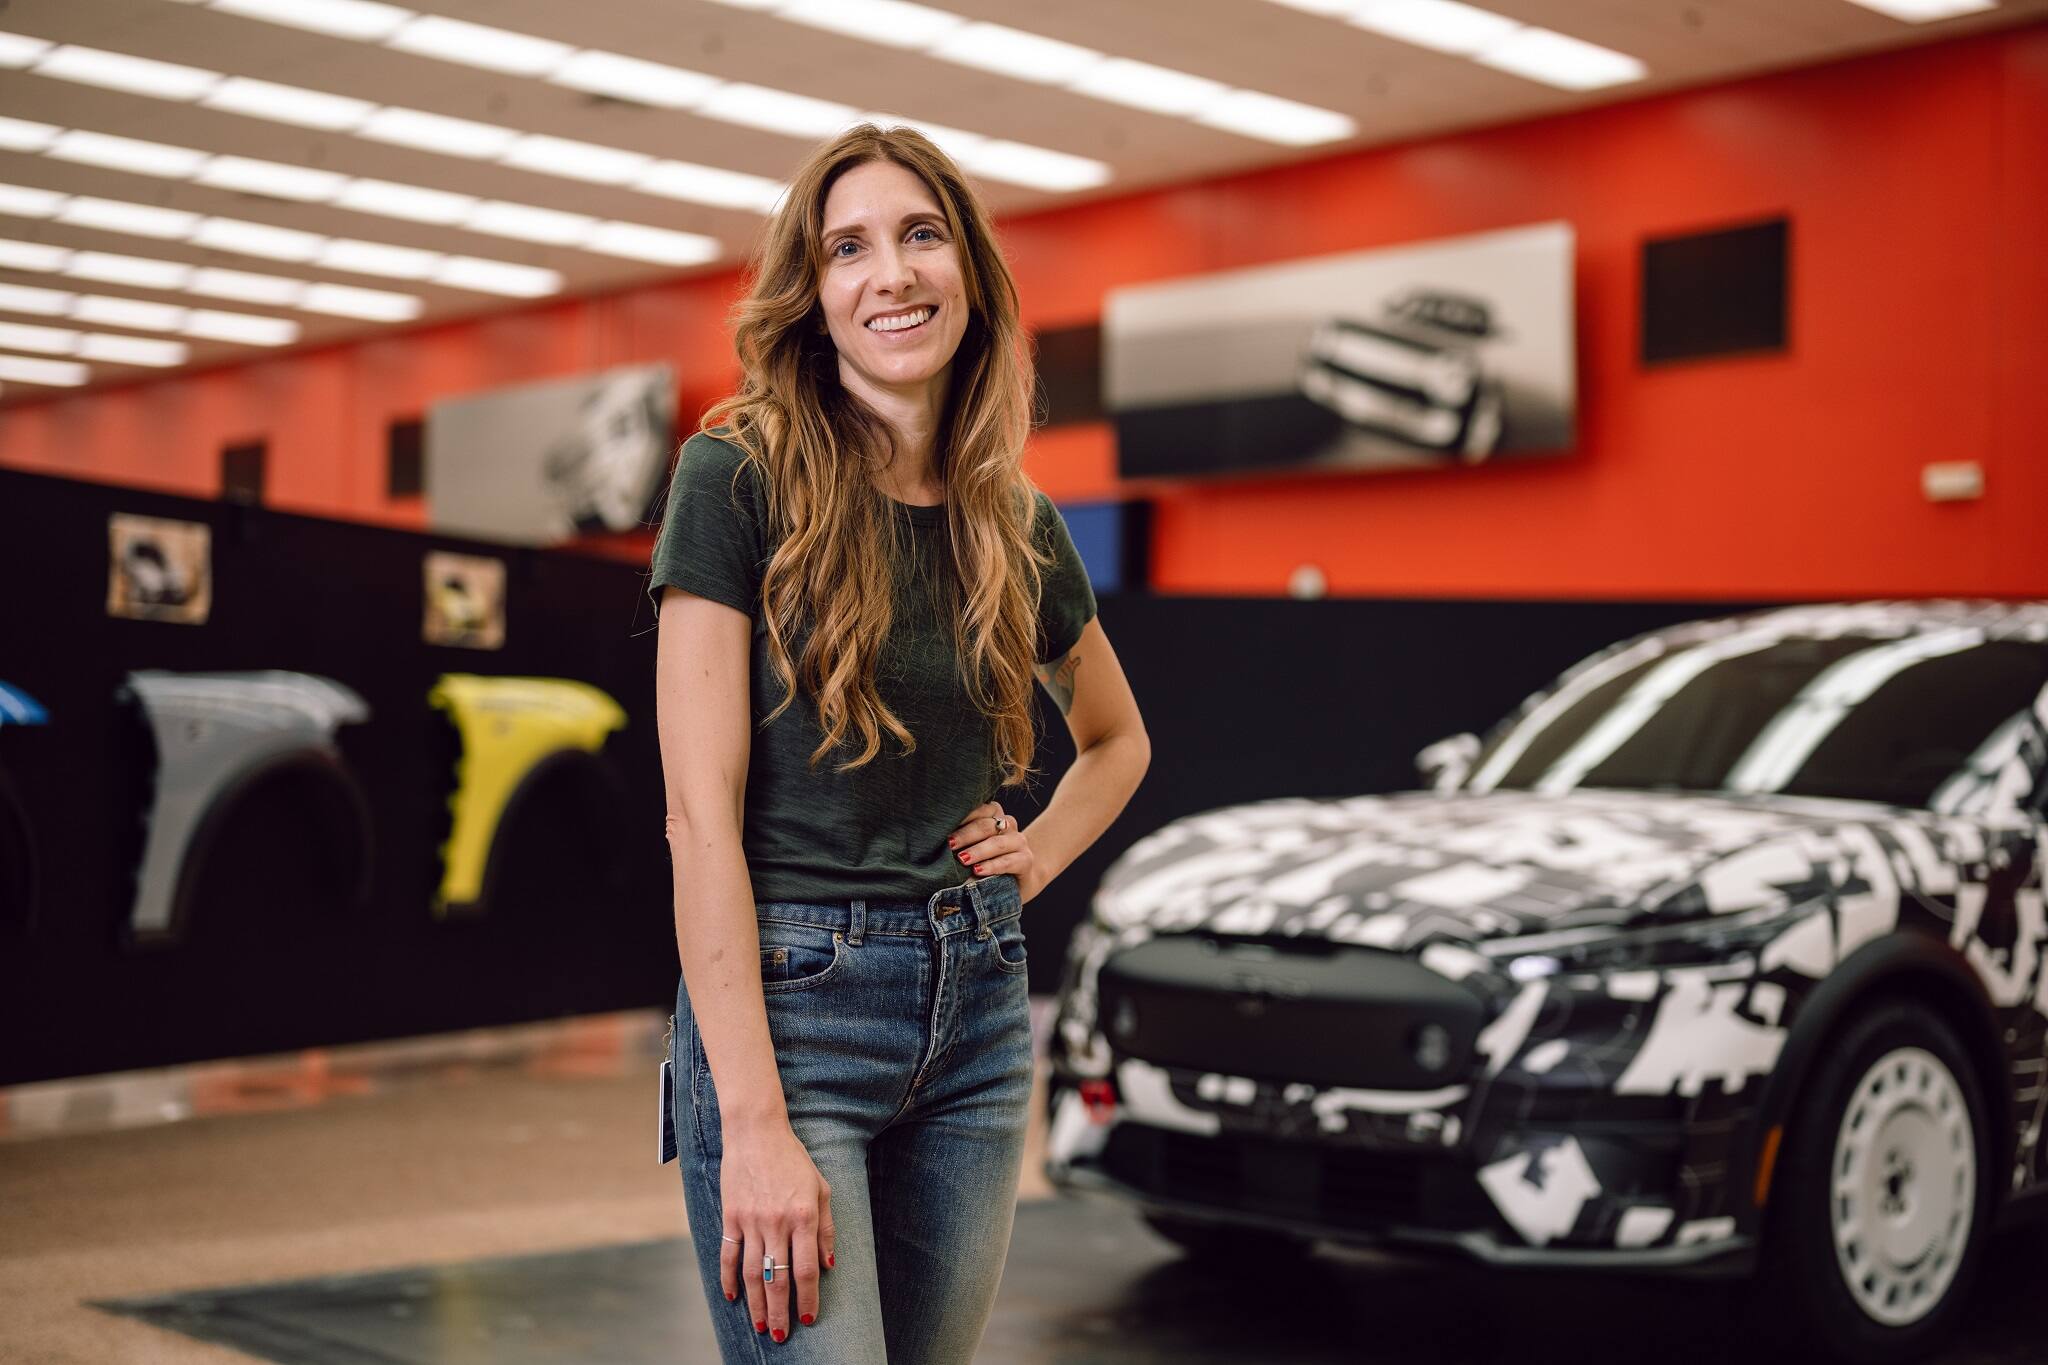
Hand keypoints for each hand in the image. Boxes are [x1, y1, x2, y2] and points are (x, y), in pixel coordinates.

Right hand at [720, 1121, 834, 1340]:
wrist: (756, 1132)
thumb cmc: (793, 1159)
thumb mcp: (821, 1188)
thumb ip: (826, 1229)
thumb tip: (828, 1265)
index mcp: (804, 1216)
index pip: (806, 1269)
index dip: (808, 1298)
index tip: (808, 1318)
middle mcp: (777, 1222)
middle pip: (778, 1278)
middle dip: (780, 1312)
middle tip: (781, 1336)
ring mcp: (751, 1221)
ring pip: (753, 1273)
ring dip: (756, 1304)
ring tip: (761, 1326)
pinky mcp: (731, 1216)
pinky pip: (729, 1256)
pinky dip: (729, 1279)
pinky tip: (733, 1298)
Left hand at [946, 800, 1042, 901]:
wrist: (1016, 883)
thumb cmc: (984, 863)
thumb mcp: (970, 848)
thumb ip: (958, 841)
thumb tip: (932, 841)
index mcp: (994, 815)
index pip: (979, 809)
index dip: (962, 817)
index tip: (943, 827)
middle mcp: (1008, 825)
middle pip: (986, 825)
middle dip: (965, 835)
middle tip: (949, 845)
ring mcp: (1019, 842)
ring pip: (997, 842)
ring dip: (978, 851)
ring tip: (962, 859)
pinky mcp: (1026, 860)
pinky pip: (1009, 861)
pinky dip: (992, 866)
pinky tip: (978, 871)